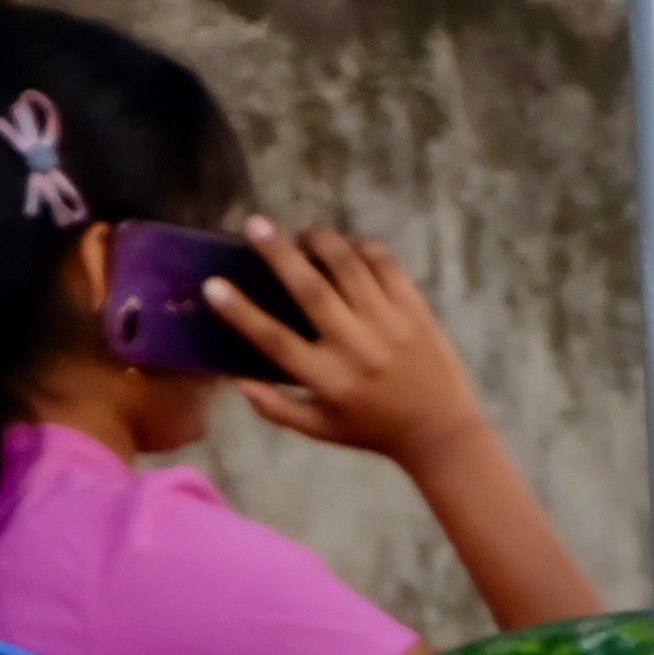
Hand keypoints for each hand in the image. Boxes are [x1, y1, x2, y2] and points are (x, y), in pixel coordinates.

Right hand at [210, 220, 488, 463]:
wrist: (440, 431)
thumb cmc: (372, 429)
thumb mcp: (321, 429)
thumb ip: (276, 408)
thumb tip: (234, 379)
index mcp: (327, 379)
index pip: (274, 340)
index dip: (241, 312)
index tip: (213, 285)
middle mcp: (356, 348)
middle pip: (310, 290)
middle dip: (279, 253)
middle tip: (254, 224)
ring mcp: (389, 325)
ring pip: (350, 267)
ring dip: (322, 241)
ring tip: (304, 233)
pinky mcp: (416, 309)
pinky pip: (386, 264)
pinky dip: (363, 247)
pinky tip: (348, 247)